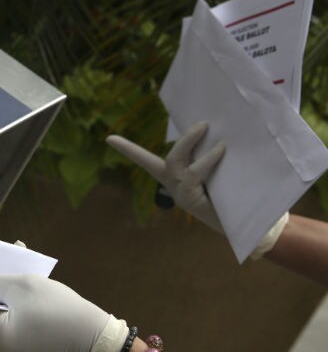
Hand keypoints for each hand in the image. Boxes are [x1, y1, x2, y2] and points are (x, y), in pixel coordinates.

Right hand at [106, 121, 224, 230]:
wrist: (244, 227)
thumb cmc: (231, 196)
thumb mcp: (216, 173)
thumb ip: (211, 157)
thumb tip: (218, 132)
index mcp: (174, 178)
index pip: (146, 161)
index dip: (127, 150)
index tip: (108, 138)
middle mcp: (173, 186)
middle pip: (169, 159)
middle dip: (184, 139)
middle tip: (203, 124)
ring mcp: (181, 195)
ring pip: (177, 164)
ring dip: (190, 144)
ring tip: (212, 133)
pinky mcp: (190, 201)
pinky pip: (194, 174)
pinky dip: (207, 159)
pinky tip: (222, 150)